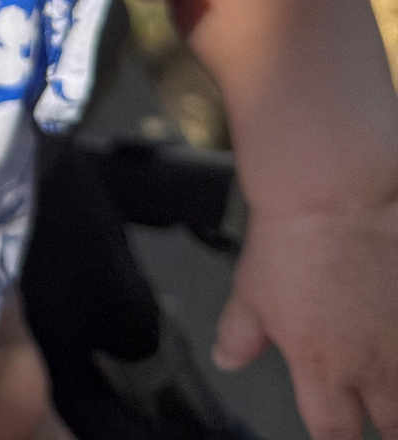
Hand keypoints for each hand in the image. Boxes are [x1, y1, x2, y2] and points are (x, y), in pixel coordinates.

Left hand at [214, 193, 397, 439]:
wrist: (335, 193)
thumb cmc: (291, 236)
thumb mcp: (252, 289)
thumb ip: (242, 333)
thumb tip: (227, 358)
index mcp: (322, 367)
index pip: (333, 433)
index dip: (334, 437)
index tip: (336, 430)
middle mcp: (374, 365)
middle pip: (392, 426)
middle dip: (385, 423)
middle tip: (378, 408)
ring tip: (389, 376)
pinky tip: (396, 326)